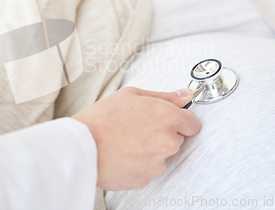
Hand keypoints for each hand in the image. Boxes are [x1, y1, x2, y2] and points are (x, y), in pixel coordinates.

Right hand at [72, 87, 199, 190]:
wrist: (81, 146)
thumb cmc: (102, 118)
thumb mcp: (132, 95)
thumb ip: (165, 96)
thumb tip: (185, 96)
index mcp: (167, 117)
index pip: (193, 123)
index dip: (182, 120)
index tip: (172, 120)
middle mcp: (167, 142)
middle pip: (177, 140)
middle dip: (163, 134)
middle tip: (139, 127)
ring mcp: (157, 163)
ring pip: (161, 156)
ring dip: (150, 150)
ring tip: (126, 140)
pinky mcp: (145, 179)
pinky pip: (147, 170)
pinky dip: (138, 163)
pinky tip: (123, 153)